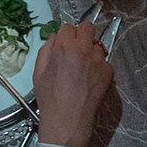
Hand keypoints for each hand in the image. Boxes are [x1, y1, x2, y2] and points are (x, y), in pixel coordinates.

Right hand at [32, 21, 113, 146]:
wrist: (67, 120)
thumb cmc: (50, 99)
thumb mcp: (38, 72)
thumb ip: (46, 49)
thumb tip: (54, 38)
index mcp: (64, 46)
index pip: (68, 26)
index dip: (65, 35)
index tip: (65, 42)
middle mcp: (83, 49)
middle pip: (88, 27)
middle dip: (81, 34)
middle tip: (77, 48)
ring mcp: (98, 60)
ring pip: (97, 45)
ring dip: (91, 51)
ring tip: (83, 68)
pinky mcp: (108, 71)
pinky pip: (104, 62)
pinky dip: (98, 67)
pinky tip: (90, 79)